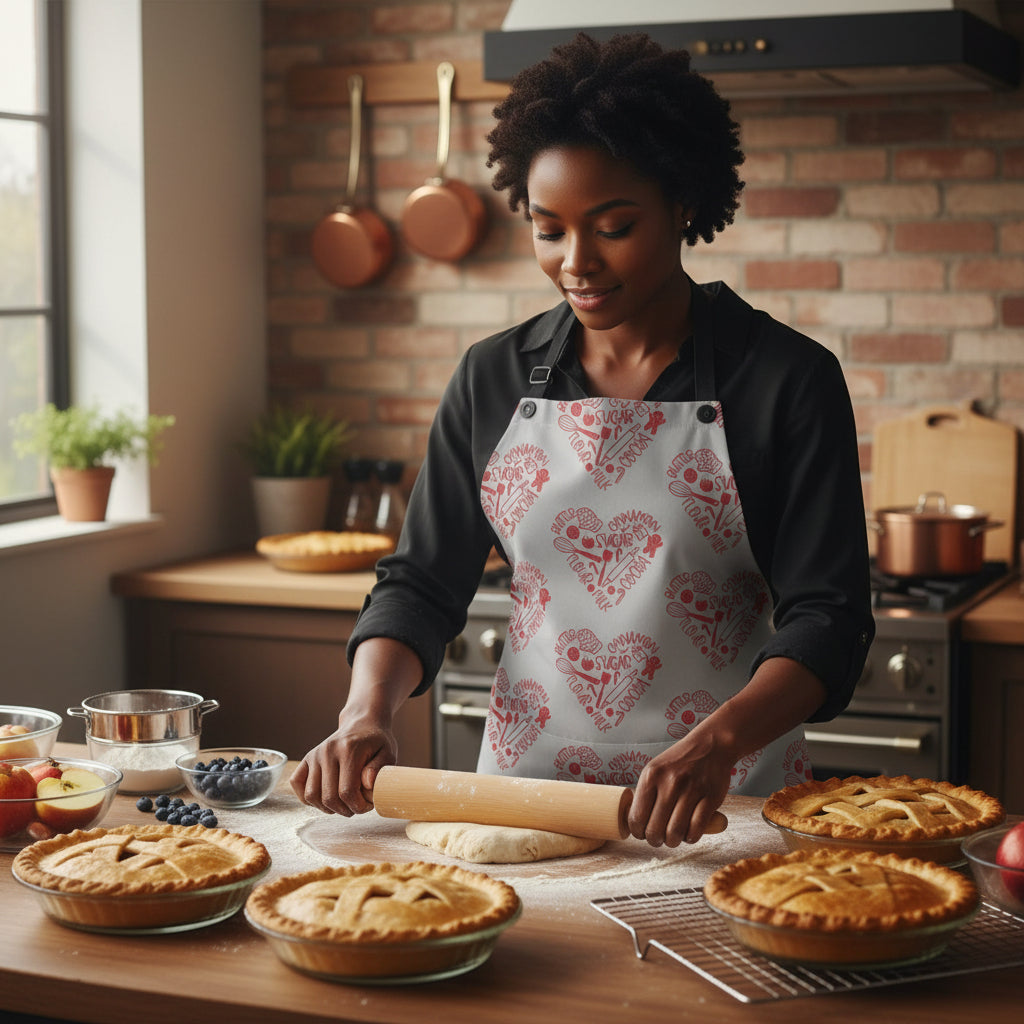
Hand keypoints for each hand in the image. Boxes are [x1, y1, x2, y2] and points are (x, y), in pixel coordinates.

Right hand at [289, 709, 396, 815]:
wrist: (362, 723)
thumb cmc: (376, 741)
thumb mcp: (388, 753)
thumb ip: (379, 769)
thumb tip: (367, 784)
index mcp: (348, 749)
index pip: (347, 791)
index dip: (358, 806)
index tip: (368, 805)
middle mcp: (327, 751)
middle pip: (328, 797)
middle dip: (345, 810)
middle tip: (357, 806)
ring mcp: (315, 754)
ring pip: (311, 795)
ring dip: (328, 808)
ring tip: (343, 803)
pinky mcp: (306, 759)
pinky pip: (297, 784)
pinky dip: (308, 797)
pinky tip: (325, 796)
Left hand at [627, 731, 732, 847]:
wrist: (710, 745)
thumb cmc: (679, 762)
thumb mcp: (655, 769)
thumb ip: (645, 793)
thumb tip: (635, 823)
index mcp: (651, 776)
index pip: (636, 817)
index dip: (638, 833)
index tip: (642, 834)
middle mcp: (669, 783)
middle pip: (654, 829)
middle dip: (654, 840)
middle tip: (658, 840)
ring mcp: (691, 790)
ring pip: (675, 832)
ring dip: (672, 842)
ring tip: (673, 838)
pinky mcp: (710, 797)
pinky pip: (696, 829)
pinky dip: (690, 838)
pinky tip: (689, 834)